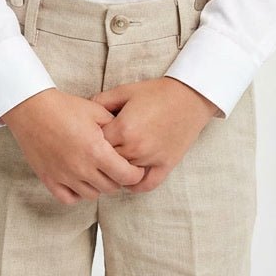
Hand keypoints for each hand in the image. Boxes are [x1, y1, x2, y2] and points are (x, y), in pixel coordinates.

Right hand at [0, 88, 145, 204]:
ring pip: (92, 194)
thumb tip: (127, 138)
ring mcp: (65, 176)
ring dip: (98, 185)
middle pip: (111, 187)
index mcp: (96, 150)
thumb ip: (114, 127)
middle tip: (116, 166)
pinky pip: (69, 198)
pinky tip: (78, 179)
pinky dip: (77, 193)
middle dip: (118, 178)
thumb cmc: (64, 107)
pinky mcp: (50, 180)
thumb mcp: (96, 110)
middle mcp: (82, 168)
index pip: (126, 176)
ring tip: (97, 170)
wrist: (33, 109)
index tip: (135, 168)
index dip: (135, 174)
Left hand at [89, 77, 220, 193]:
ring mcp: (151, 159)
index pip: (96, 143)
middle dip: (102, 155)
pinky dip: (135, 184)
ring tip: (111, 163)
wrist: (189, 97)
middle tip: (99, 151)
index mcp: (123, 128)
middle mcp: (135, 148)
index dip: (92, 140)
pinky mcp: (165, 166)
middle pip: (107, 161)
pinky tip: (128, 178)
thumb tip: (85, 112)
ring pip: (123, 175)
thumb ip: (102, 101)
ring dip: (116, 169)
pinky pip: (145, 185)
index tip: (91, 137)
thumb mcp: (125, 91)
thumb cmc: (157, 92)